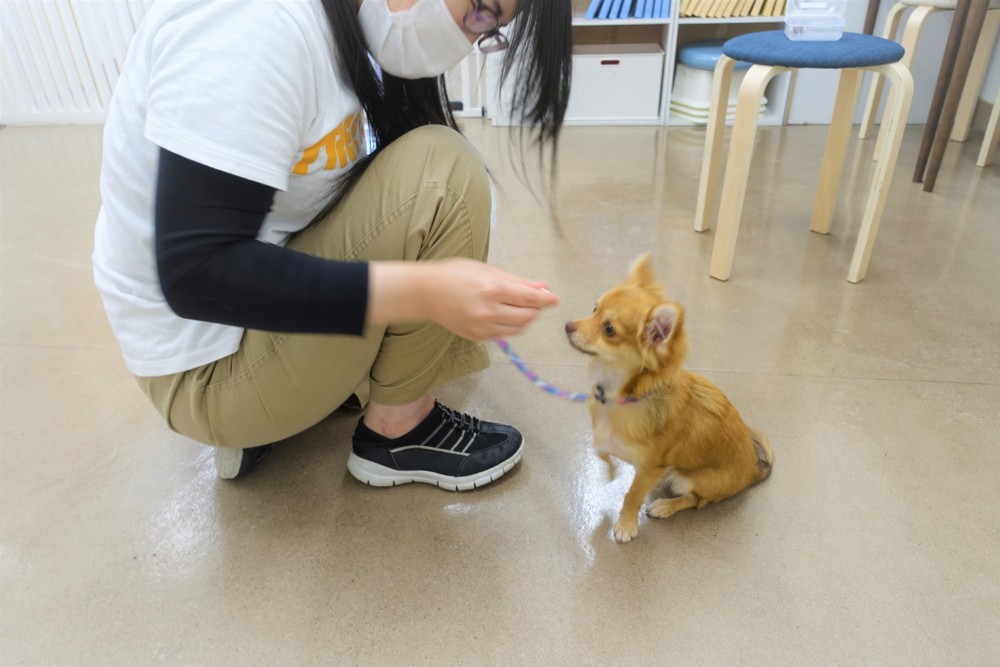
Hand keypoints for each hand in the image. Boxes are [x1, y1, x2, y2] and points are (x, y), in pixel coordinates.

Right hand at [367, 259, 558, 341]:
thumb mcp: (487, 270)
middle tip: (533, 300)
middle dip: (535, 309)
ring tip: (515, 305)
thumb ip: (516, 281)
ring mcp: (482, 327)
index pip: (529, 299)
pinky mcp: (476, 337)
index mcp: (492, 289)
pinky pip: (502, 334)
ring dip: (524, 318)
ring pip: (518, 328)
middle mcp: (488, 311)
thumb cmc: (455, 274)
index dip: (546, 299)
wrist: (425, 293)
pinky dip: (507, 325)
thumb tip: (543, 288)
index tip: (555, 298)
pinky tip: (497, 313)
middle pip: (527, 317)